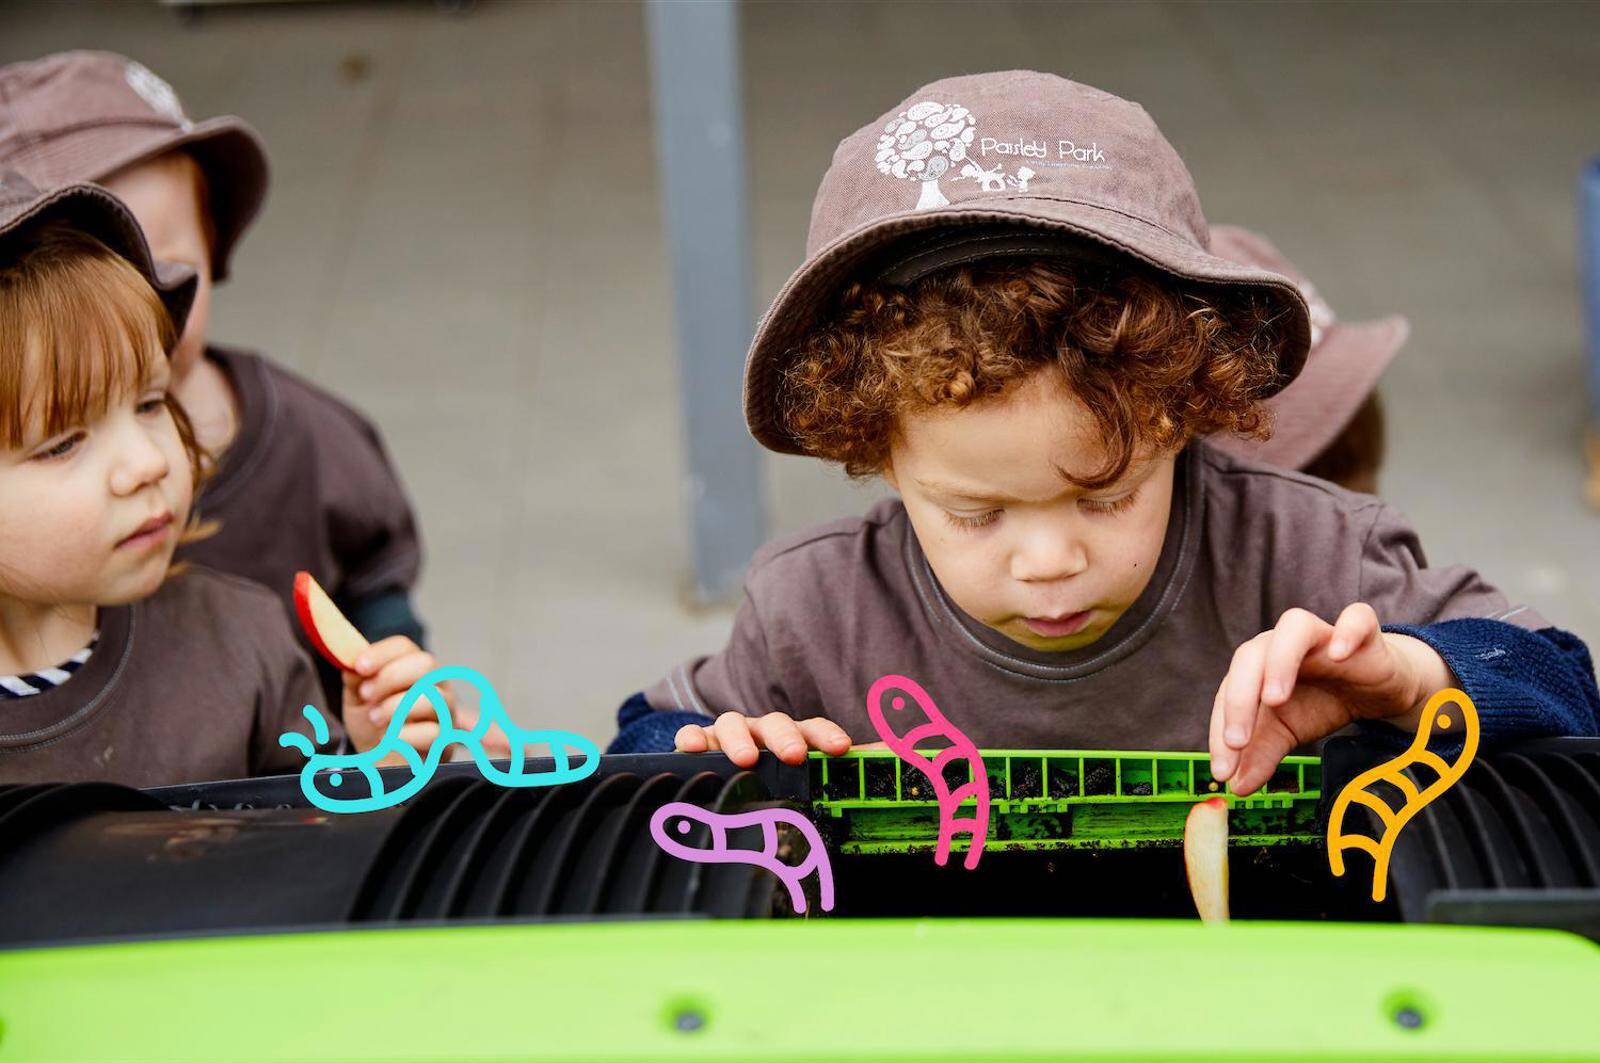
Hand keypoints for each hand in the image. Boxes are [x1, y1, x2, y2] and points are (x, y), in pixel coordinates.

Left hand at [342, 636, 452, 763]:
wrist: (380, 762)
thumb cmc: (373, 725)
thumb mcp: (357, 700)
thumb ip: (355, 678)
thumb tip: (349, 659)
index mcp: (412, 669)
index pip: (404, 647)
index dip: (381, 653)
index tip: (359, 666)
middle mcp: (435, 686)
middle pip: (426, 664)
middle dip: (391, 677)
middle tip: (366, 695)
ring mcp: (444, 714)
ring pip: (434, 697)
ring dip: (397, 706)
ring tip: (375, 718)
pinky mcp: (445, 742)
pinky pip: (434, 732)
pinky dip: (407, 734)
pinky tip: (390, 739)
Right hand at [675, 711, 852, 766]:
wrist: (724, 783)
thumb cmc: (775, 783)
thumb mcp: (810, 782)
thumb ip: (848, 773)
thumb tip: (896, 758)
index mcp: (794, 740)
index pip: (814, 730)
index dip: (827, 736)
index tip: (841, 748)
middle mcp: (763, 734)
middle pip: (775, 723)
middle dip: (785, 737)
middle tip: (793, 756)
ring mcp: (730, 737)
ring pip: (734, 723)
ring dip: (740, 738)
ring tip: (746, 759)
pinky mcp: (699, 745)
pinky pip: (694, 736)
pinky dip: (692, 738)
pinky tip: (690, 748)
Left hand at [1209, 604, 1454, 795]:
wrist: (1376, 691)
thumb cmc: (1322, 703)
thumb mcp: (1287, 734)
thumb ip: (1261, 756)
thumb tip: (1236, 786)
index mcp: (1257, 668)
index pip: (1229, 692)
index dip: (1221, 730)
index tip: (1223, 770)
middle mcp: (1281, 645)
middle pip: (1251, 656)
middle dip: (1239, 699)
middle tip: (1238, 741)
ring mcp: (1322, 635)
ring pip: (1293, 627)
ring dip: (1279, 661)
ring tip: (1275, 699)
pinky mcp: (1363, 633)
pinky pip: (1357, 618)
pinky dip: (1347, 631)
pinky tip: (1339, 655)